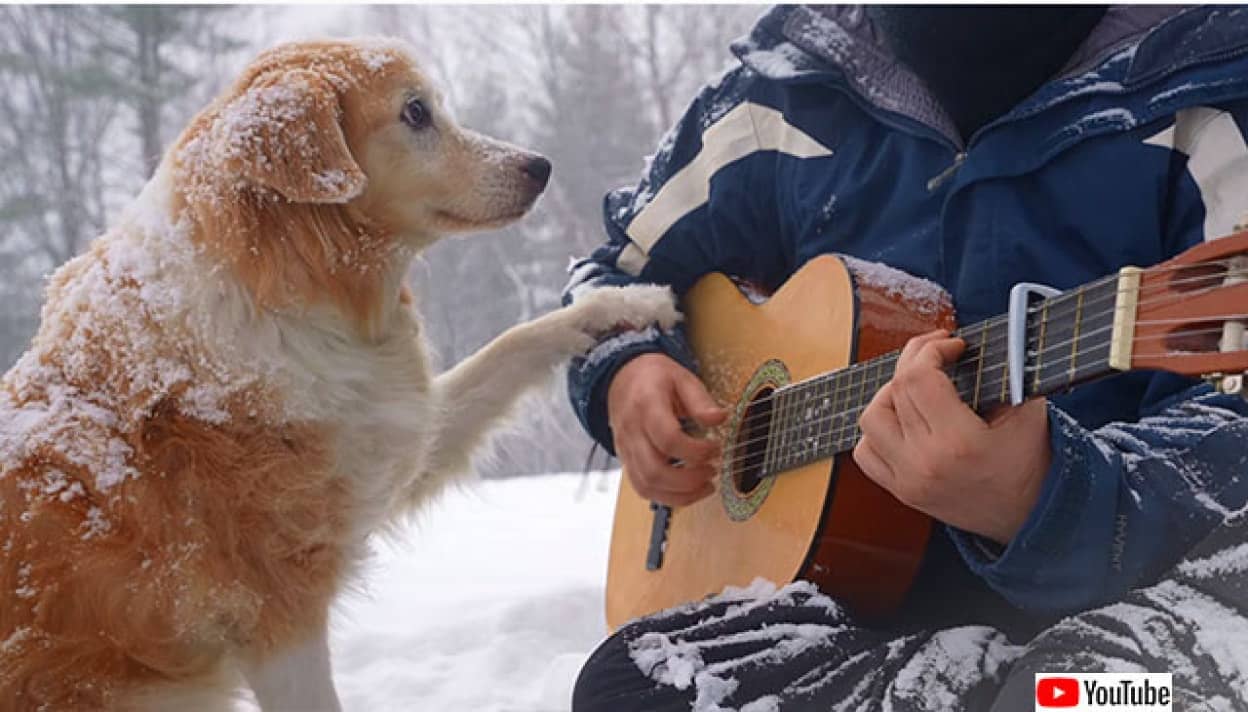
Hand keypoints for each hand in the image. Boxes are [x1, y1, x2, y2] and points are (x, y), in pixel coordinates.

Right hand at [608, 353, 728, 505]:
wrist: (621, 379)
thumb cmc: (653, 378)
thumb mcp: (682, 378)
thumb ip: (701, 400)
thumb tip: (719, 419)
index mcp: (646, 406)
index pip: (668, 439)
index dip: (696, 450)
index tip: (715, 448)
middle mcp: (632, 431)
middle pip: (655, 470)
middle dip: (689, 480)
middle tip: (712, 471)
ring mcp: (627, 449)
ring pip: (647, 486)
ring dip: (680, 494)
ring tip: (705, 485)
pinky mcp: (628, 461)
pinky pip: (643, 488)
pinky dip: (667, 497)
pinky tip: (688, 490)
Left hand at [853, 330, 1051, 544]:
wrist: (1032, 516)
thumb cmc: (1032, 462)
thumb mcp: (1029, 410)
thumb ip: (1006, 371)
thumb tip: (978, 340)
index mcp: (959, 442)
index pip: (919, 378)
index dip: (931, 350)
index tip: (951, 345)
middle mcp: (925, 462)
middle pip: (896, 391)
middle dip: (915, 360)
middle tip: (937, 354)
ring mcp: (908, 479)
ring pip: (871, 419)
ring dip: (889, 395)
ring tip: (916, 387)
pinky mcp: (901, 491)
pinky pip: (865, 452)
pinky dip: (878, 431)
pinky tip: (902, 421)